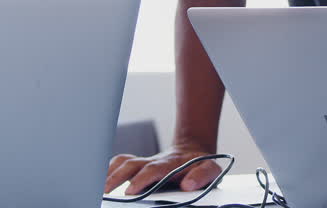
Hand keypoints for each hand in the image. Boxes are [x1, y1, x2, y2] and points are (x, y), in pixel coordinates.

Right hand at [104, 144, 223, 195]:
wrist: (193, 152)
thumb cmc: (199, 165)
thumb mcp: (211, 169)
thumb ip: (202, 175)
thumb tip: (188, 184)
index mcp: (170, 164)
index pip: (153, 170)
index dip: (141, 179)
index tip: (130, 191)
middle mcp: (152, 162)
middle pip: (131, 165)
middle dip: (116, 177)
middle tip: (105, 192)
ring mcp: (143, 163)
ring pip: (122, 163)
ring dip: (108, 174)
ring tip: (96, 189)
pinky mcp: (136, 167)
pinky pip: (119, 163)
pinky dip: (107, 170)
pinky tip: (97, 181)